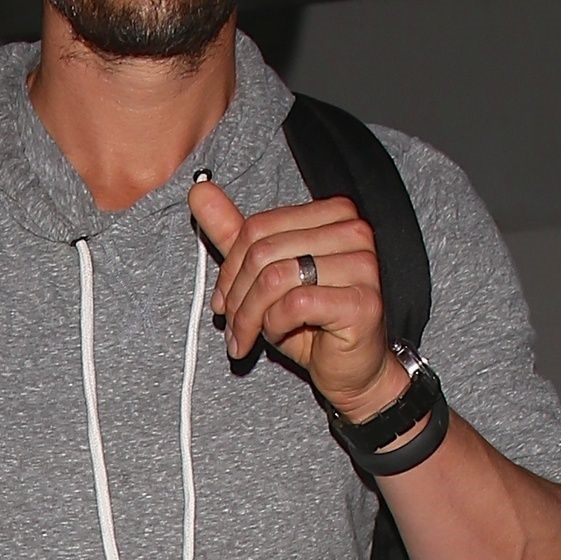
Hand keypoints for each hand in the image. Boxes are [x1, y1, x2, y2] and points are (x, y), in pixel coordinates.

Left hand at [189, 176, 400, 427]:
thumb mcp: (265, 275)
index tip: (224, 302)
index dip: (230, 268)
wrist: (352, 369)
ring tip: (252, 336)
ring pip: (275, 278)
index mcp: (332, 214)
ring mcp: (362, 265)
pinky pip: (295, 304)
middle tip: (233, 328)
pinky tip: (279, 337)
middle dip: (237, 297)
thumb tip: (198, 190)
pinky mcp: (362, 301)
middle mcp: (352, 231)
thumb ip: (234, 232)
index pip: (258, 227)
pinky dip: (275, 326)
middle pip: (263, 251)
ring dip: (252, 316)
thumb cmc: (311, 322)